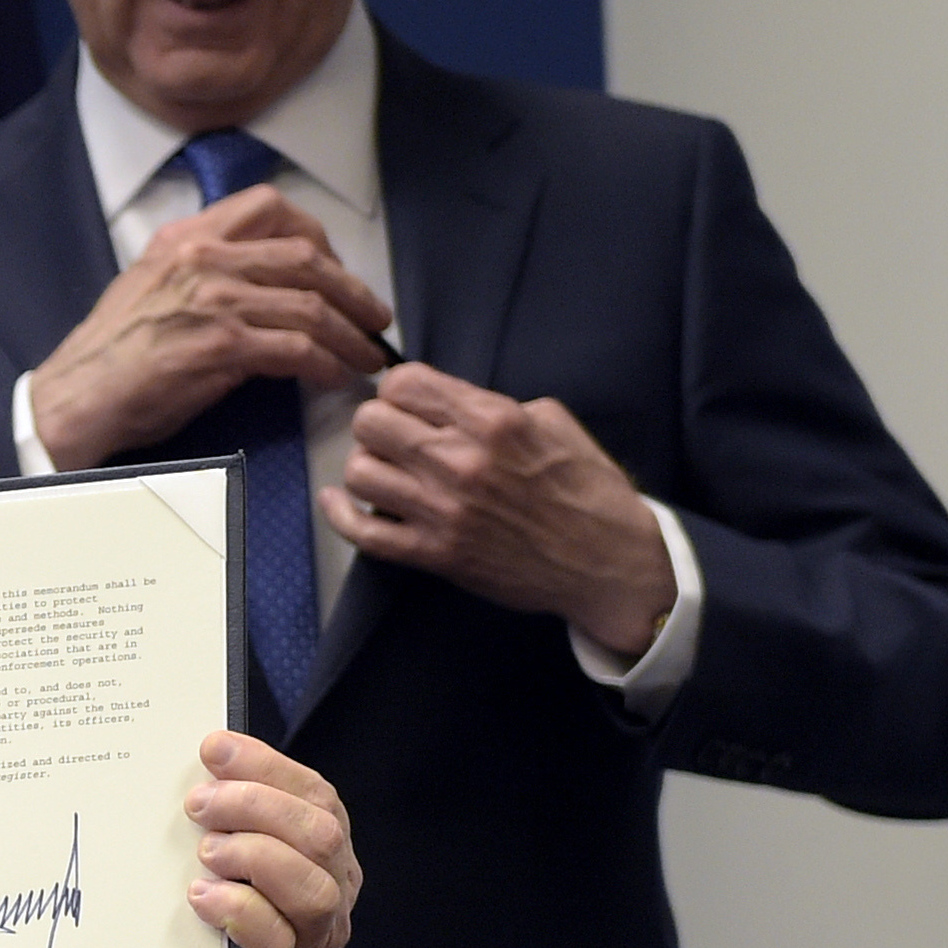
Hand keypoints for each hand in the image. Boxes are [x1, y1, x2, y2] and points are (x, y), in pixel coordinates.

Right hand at [30, 187, 393, 471]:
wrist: (76, 396)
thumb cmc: (114, 352)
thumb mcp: (153, 286)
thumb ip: (205, 271)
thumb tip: (263, 285)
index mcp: (186, 238)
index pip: (268, 206)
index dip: (316, 234)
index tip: (332, 267)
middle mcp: (202, 259)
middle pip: (304, 256)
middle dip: (353, 289)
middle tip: (374, 317)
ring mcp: (212, 300)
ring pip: (310, 304)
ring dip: (351, 335)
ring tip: (367, 357)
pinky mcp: (220, 346)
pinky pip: (297, 348)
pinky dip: (327, 364)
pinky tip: (335, 377)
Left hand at [184, 732, 357, 947]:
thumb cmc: (218, 906)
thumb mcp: (232, 850)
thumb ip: (232, 810)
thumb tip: (207, 755)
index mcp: (327, 849)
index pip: (315, 794)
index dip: (266, 767)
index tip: (214, 749)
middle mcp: (334, 889)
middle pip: (319, 835)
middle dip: (255, 806)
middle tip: (199, 804)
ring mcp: (313, 936)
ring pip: (311, 888)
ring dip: (252, 856)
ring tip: (206, 853)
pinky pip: (275, 939)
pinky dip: (237, 908)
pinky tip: (202, 895)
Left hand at [324, 364, 674, 658]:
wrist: (609, 564)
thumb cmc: (588, 490)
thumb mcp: (554, 423)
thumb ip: (494, 405)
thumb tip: (448, 402)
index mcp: (492, 420)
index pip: (403, 383)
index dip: (398, 391)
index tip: (409, 405)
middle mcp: (460, 460)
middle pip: (370, 421)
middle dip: (378, 425)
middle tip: (397, 440)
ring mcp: (444, 510)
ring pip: (359, 471)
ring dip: (368, 469)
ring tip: (388, 474)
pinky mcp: (435, 554)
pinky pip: (363, 533)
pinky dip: (341, 515)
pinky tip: (338, 502)